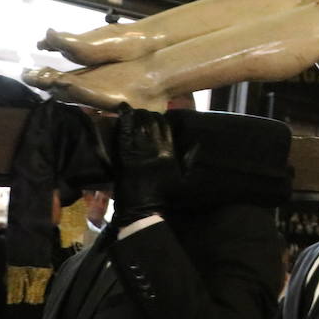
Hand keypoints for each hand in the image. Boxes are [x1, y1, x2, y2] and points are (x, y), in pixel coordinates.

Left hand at [110, 105, 179, 227]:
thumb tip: (196, 145)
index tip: (154, 116)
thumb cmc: (163, 196)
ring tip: (131, 110)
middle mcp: (156, 148)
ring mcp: (140, 151)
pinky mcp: (125, 155)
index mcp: (170, 152)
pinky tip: (122, 111)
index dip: (159, 118)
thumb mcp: (181, 177)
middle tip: (140, 112)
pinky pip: (125, 133)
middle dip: (146, 114)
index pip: (166, 127)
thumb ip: (188, 159)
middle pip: (152, 122)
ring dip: (135, 115)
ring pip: (139, 124)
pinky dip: (123, 120)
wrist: (143, 209)